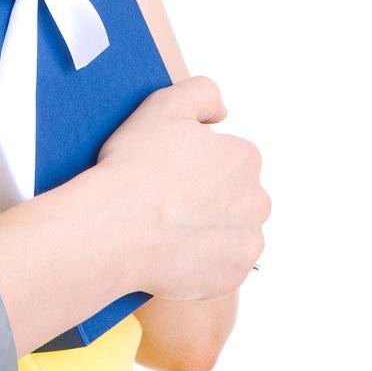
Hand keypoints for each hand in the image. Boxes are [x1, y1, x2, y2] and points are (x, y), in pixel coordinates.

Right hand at [95, 75, 270, 300]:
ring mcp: (246, 243)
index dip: (193, 161)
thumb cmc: (134, 167)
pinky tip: (171, 249)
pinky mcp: (232, 277)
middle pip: (232, 194)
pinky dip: (200, 259)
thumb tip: (223, 114)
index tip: (167, 169)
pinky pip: (219, 265)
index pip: (225, 156)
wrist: (114, 228)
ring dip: (206, 228)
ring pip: (229, 230)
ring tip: (166, 226)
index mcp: (245, 158)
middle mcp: (258, 201)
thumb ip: (203, 93)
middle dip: (207, 196)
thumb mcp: (165, 105)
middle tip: (165, 199)